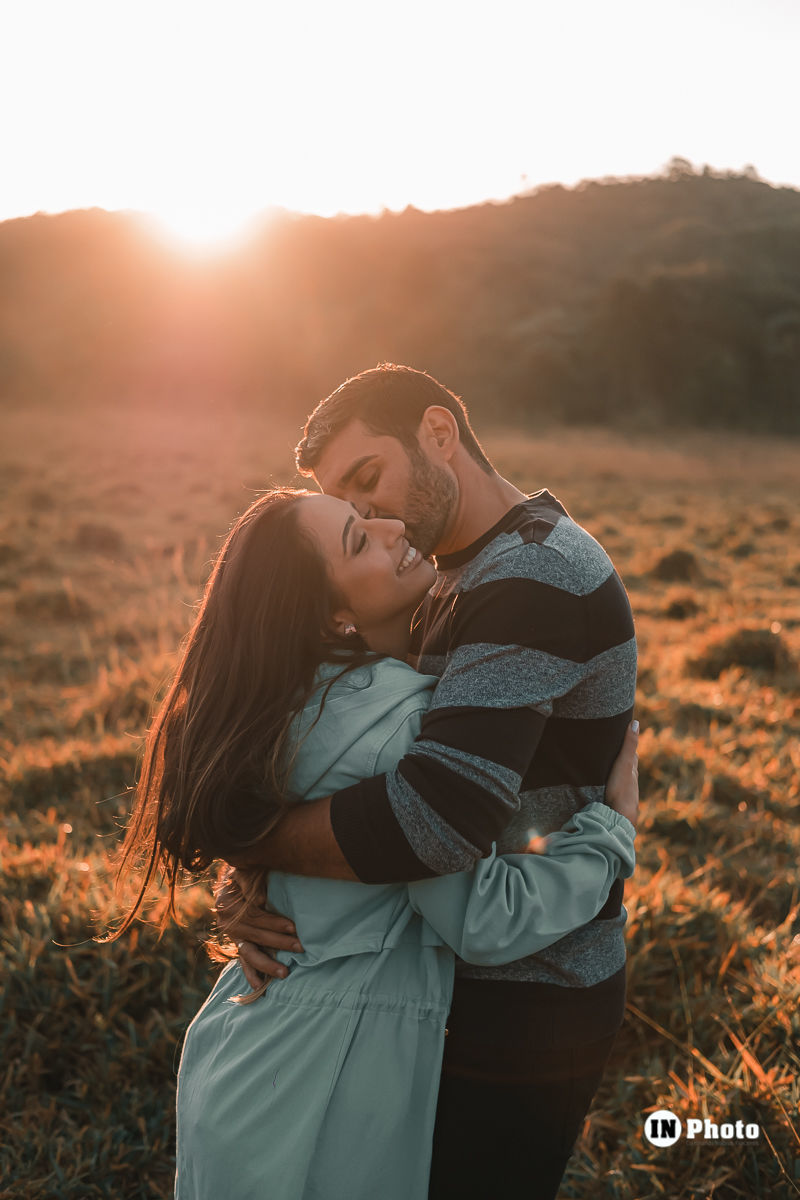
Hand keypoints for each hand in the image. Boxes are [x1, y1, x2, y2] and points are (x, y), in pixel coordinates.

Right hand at [214, 865, 303, 988]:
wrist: (234, 877)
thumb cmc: (247, 872)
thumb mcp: (248, 871)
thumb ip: (251, 882)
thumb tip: (259, 899)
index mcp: (228, 903)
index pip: (253, 916)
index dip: (273, 922)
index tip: (293, 927)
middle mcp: (227, 922)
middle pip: (255, 935)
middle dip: (279, 942)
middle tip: (300, 947)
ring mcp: (232, 935)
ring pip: (249, 953)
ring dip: (267, 964)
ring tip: (284, 973)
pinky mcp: (238, 943)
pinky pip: (243, 961)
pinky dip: (251, 974)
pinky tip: (260, 985)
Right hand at [606, 720, 638, 827]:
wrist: (619, 817)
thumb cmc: (621, 789)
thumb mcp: (624, 764)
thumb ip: (629, 745)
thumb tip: (636, 722)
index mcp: (631, 770)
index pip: (631, 754)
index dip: (627, 744)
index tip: (622, 734)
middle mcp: (630, 781)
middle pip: (626, 767)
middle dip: (621, 758)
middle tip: (612, 748)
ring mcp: (623, 793)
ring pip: (620, 779)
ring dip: (615, 772)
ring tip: (605, 765)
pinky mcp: (615, 802)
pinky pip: (613, 789)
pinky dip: (610, 783)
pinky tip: (603, 786)